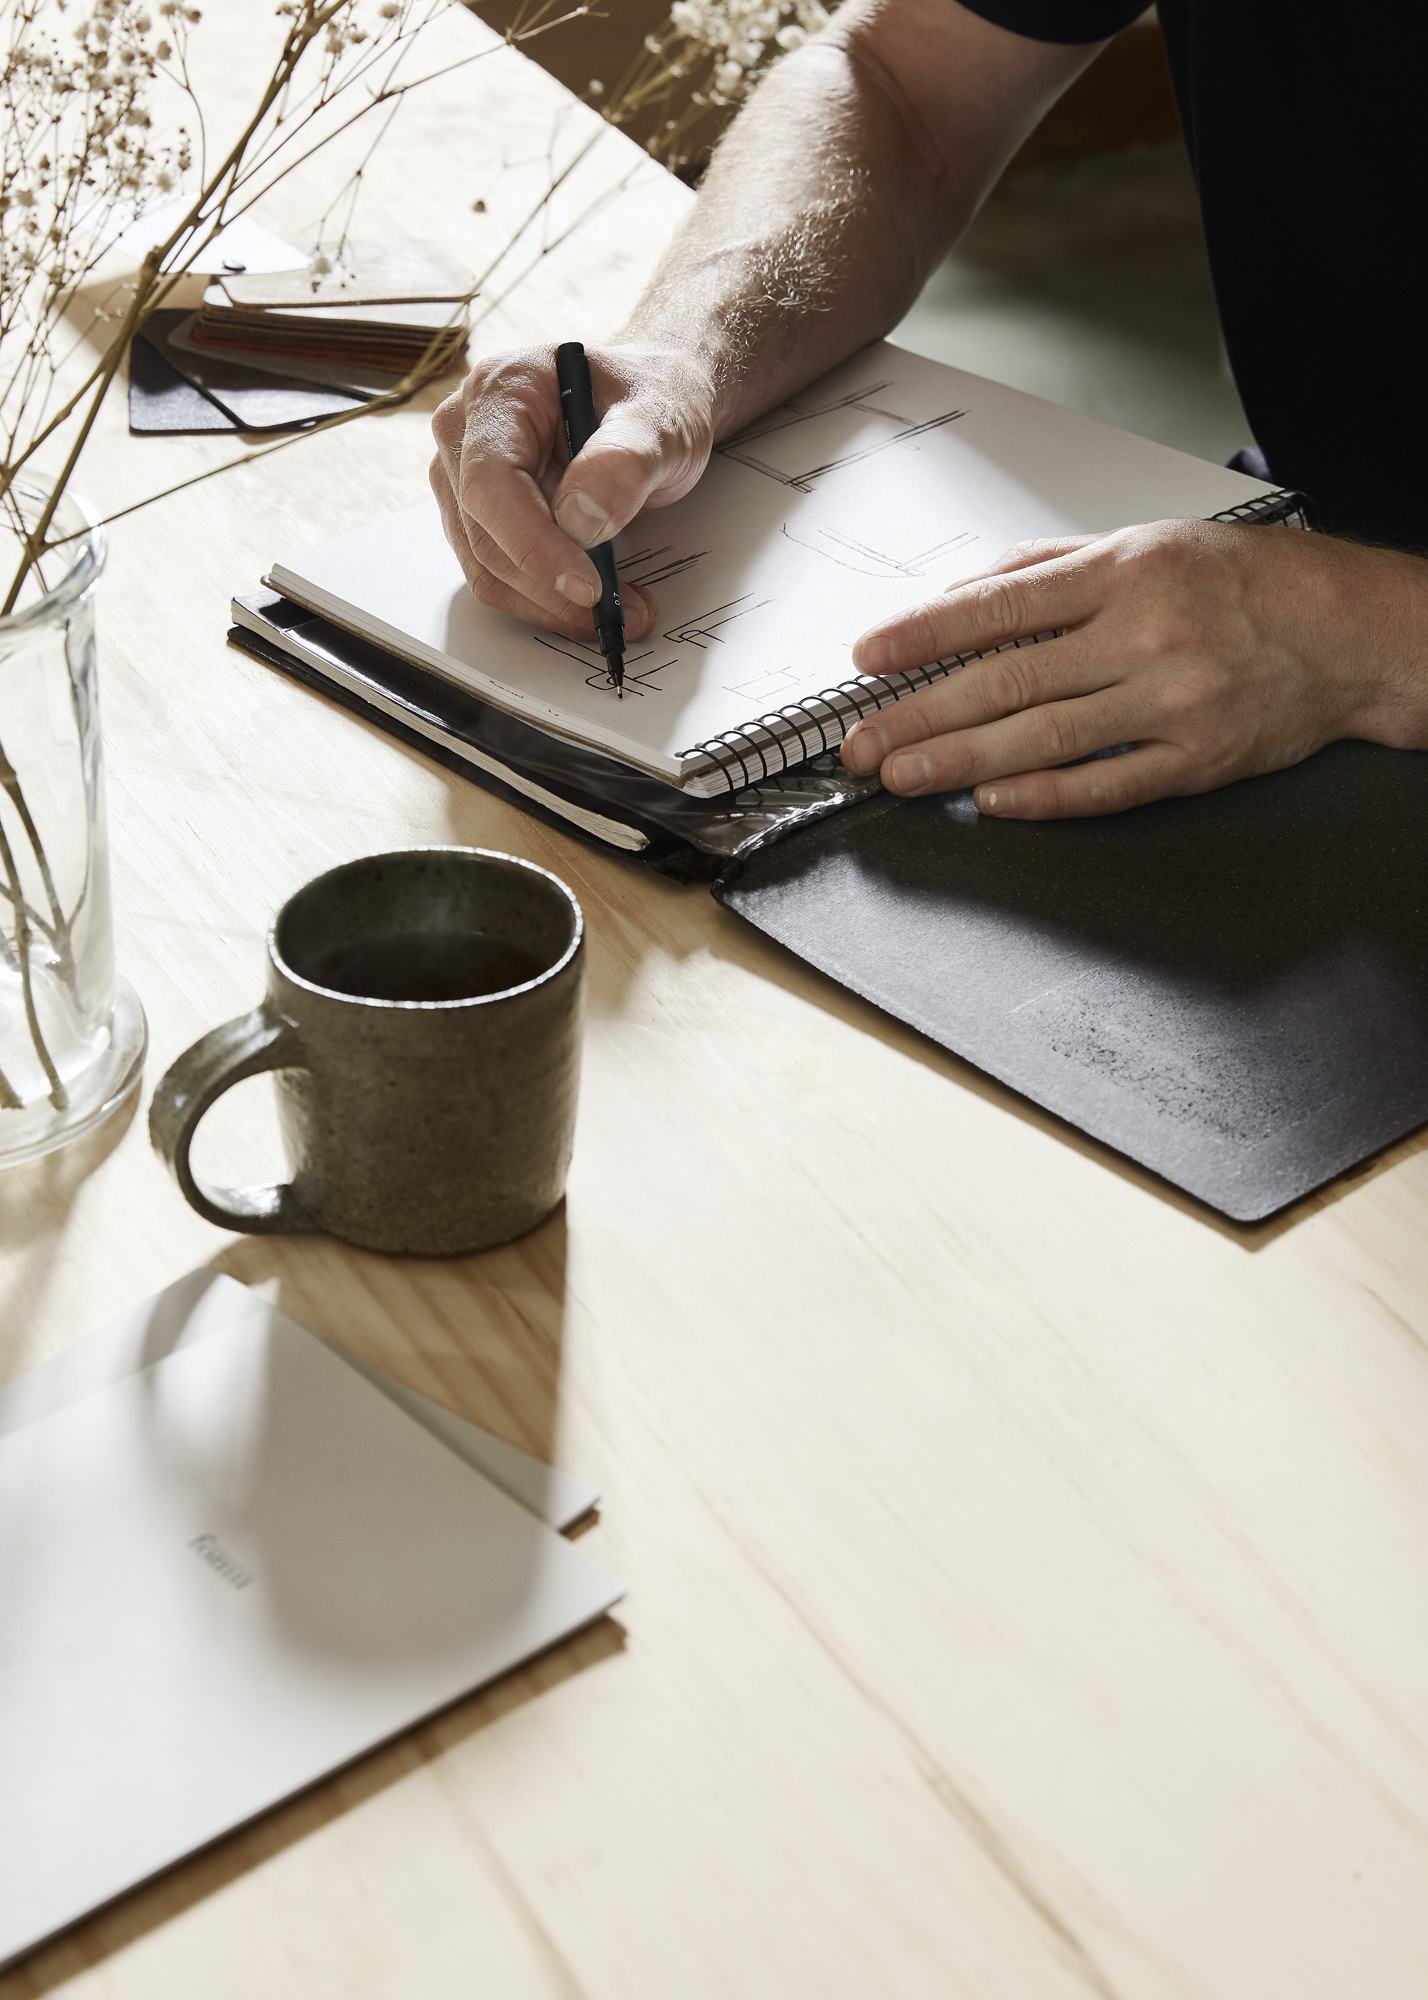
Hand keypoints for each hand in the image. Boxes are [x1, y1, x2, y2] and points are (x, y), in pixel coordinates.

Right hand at [429, 341, 716, 641]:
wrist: (649, 406)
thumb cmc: (651, 400)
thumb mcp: (660, 420)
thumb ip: (625, 462)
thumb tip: (580, 522)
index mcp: (502, 389)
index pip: (491, 481)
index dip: (533, 543)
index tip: (586, 586)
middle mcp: (466, 431)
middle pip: (486, 535)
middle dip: (554, 588)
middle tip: (625, 612)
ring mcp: (464, 477)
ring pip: (487, 569)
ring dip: (552, 605)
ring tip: (621, 608)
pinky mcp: (478, 517)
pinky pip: (499, 577)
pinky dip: (547, 602)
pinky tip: (594, 599)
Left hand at [839, 520, 1427, 816]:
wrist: (1352, 631)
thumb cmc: (1246, 584)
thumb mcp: (1146, 544)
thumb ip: (1049, 569)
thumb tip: (961, 597)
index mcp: (1122, 574)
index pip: (996, 607)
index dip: (922, 635)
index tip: (867, 658)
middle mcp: (1142, 635)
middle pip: (1006, 680)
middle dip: (920, 714)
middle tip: (863, 742)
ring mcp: (1170, 702)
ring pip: (1044, 736)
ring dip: (960, 761)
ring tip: (903, 775)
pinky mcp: (1198, 759)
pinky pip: (1108, 785)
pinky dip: (1046, 797)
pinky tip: (994, 802)